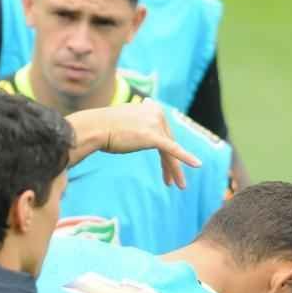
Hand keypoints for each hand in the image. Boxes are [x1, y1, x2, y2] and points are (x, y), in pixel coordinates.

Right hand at [72, 99, 200, 187]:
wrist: (94, 128)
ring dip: (174, 169)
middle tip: (172, 181)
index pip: (163, 132)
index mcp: (151, 107)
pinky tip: (196, 165)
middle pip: (169, 142)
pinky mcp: (153, 136)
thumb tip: (134, 125)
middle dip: (171, 164)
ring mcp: (155, 123)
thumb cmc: (103, 127)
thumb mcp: (123, 120)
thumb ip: (134, 122)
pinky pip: (173, 149)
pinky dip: (186, 157)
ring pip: (170, 150)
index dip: (166, 151)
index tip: (165, 166)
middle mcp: (156, 112)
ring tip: (178, 185)